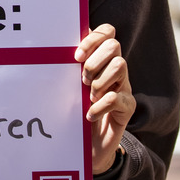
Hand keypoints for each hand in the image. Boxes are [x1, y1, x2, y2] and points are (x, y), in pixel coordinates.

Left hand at [76, 23, 135, 174]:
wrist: (87, 147)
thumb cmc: (74, 111)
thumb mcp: (69, 87)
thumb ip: (67, 68)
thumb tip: (51, 49)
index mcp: (100, 58)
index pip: (106, 32)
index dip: (93, 38)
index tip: (76, 55)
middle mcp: (114, 69)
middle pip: (114, 45)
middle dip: (94, 61)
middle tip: (82, 80)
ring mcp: (123, 86)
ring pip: (120, 65)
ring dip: (99, 80)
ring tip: (88, 96)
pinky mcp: (127, 107)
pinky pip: (118, 97)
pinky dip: (100, 106)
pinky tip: (89, 114)